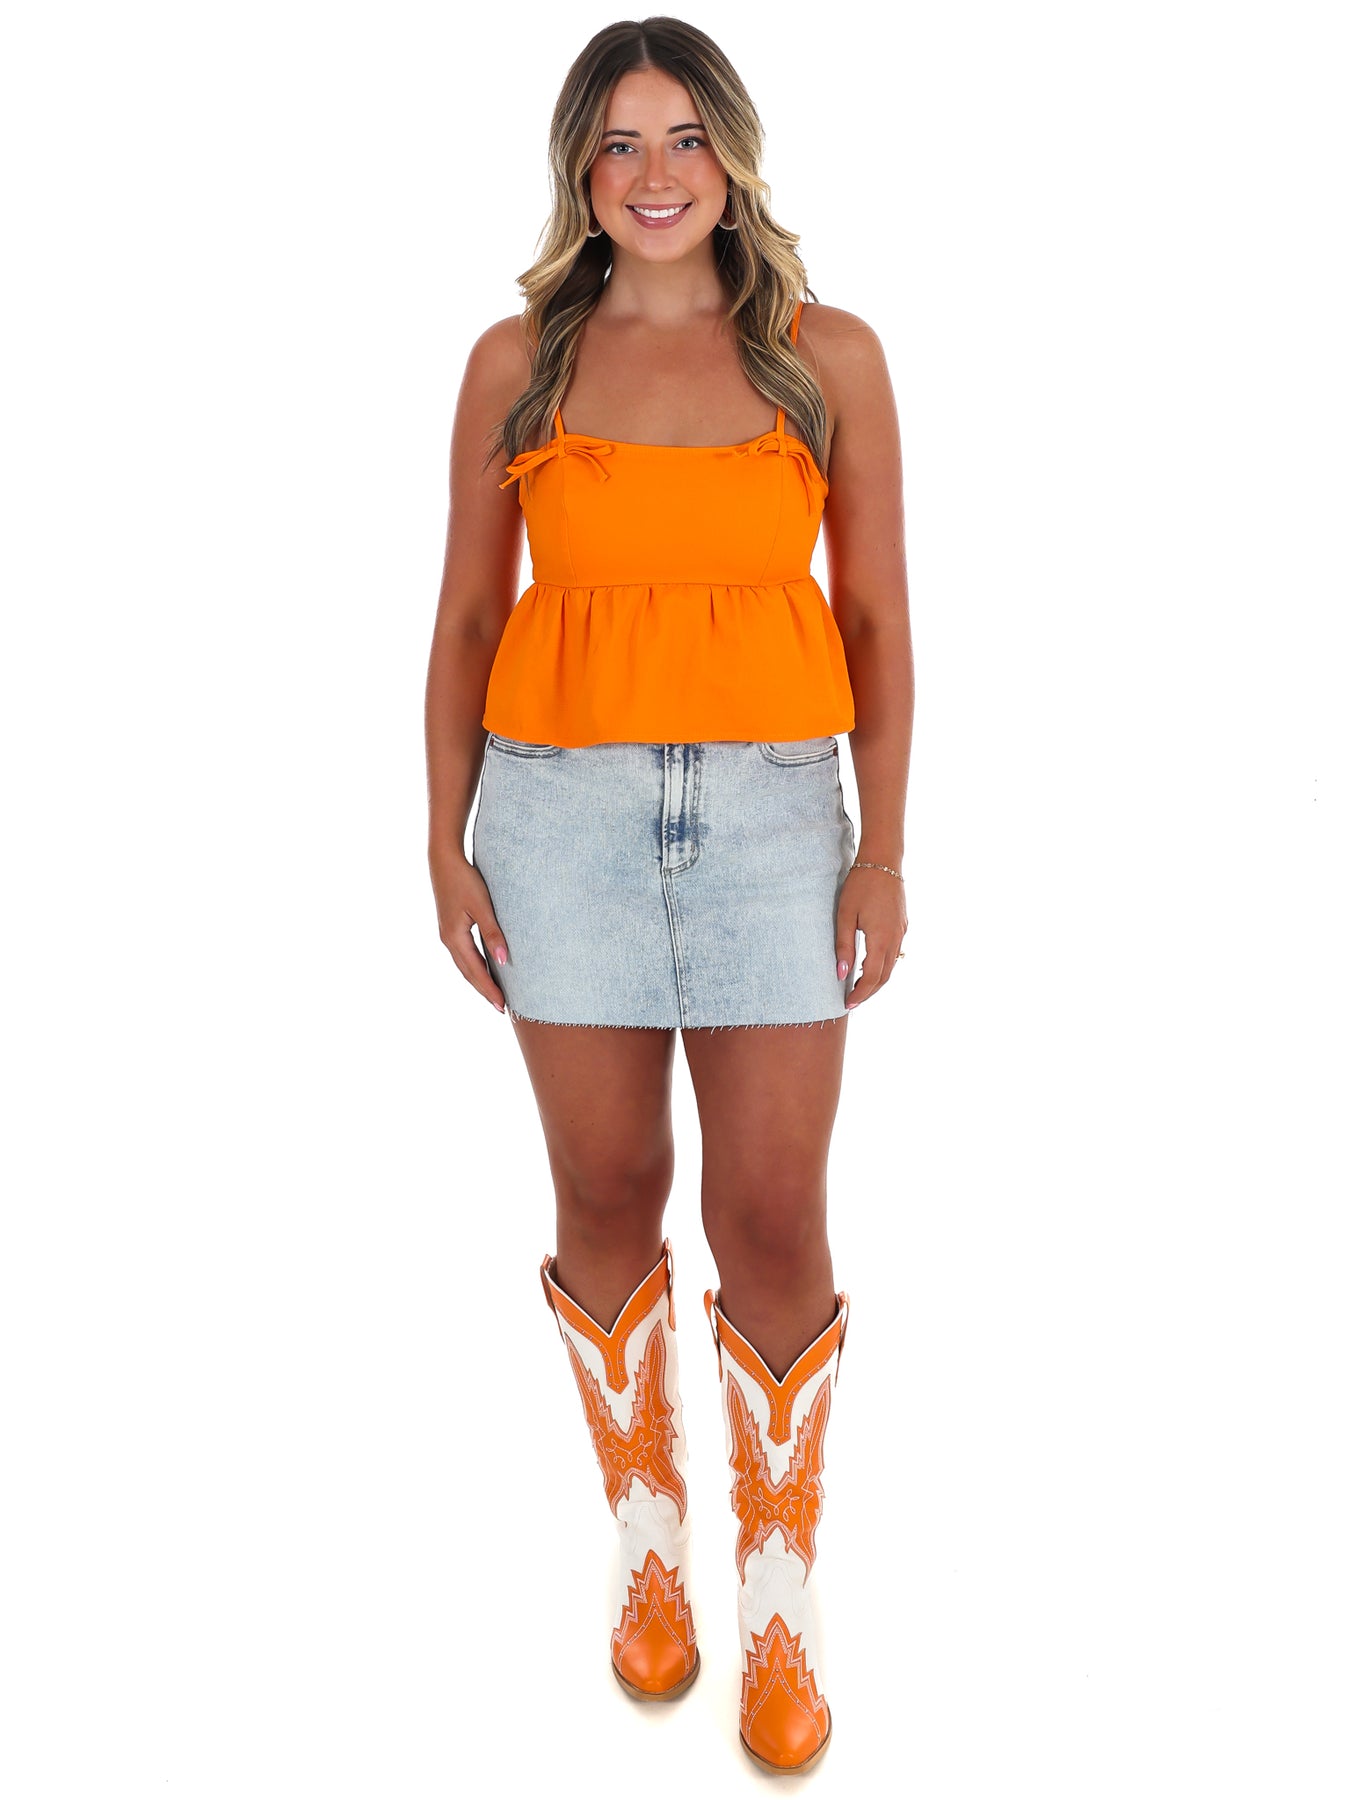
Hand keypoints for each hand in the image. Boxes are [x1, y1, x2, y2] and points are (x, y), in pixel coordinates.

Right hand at [428, 844, 508, 1013]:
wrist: (444, 860)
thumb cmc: (464, 880)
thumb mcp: (482, 906)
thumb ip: (493, 934)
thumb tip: (504, 961)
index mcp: (455, 938)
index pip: (475, 972)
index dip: (489, 990)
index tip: (502, 1006)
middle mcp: (448, 940)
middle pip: (468, 973)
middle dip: (484, 990)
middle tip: (500, 1007)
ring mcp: (447, 934)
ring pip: (465, 965)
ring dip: (479, 980)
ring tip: (493, 993)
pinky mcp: (450, 927)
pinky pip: (464, 954)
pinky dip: (474, 966)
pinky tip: (484, 968)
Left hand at [836, 866, 906, 1009]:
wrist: (883, 861)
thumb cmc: (860, 885)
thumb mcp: (845, 916)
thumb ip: (843, 946)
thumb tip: (841, 974)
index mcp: (881, 939)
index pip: (872, 977)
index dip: (860, 994)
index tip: (847, 1004)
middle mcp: (895, 939)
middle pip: (885, 976)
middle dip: (869, 992)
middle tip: (852, 1001)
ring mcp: (901, 932)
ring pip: (891, 966)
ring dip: (876, 980)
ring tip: (859, 988)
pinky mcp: (902, 925)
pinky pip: (894, 953)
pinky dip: (883, 965)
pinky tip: (869, 965)